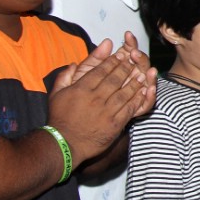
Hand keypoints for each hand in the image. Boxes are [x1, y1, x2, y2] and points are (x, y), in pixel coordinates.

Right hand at [48, 41, 151, 162]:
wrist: (64, 144)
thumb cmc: (59, 119)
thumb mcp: (56, 95)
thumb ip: (64, 77)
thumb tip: (73, 63)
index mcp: (81, 89)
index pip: (101, 70)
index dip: (113, 61)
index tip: (121, 55)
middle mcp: (95, 98)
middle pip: (115, 79)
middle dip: (126, 68)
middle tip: (133, 61)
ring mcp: (106, 111)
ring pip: (124, 92)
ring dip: (135, 82)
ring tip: (141, 74)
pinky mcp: (114, 124)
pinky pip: (129, 108)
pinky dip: (137, 99)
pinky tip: (143, 92)